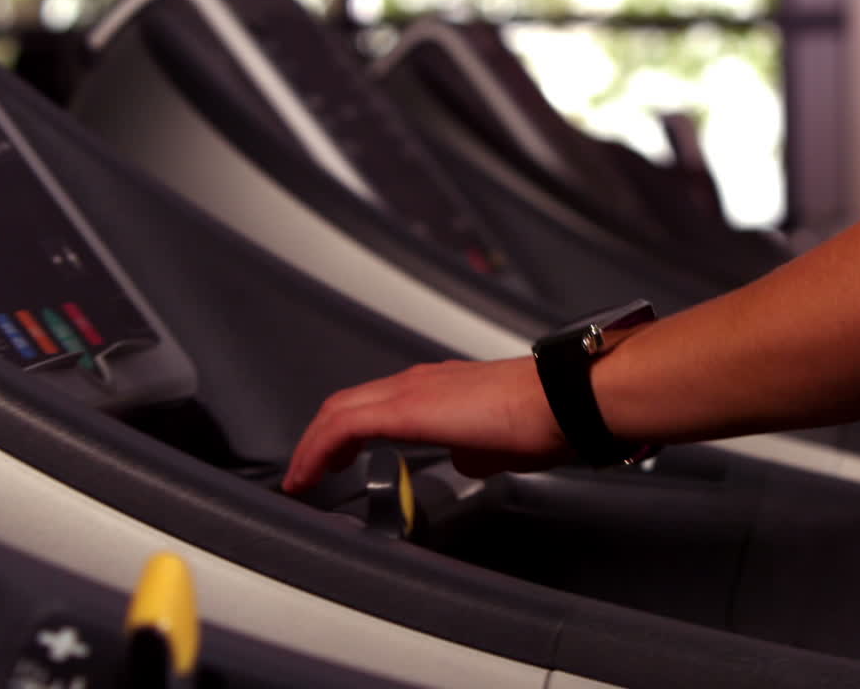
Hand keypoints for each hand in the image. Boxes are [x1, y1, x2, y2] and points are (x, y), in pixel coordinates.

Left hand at [282, 357, 567, 493]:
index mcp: (438, 387)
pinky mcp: (406, 408)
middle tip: (306, 473)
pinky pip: (345, 426)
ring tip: (301, 478)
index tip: (333, 460)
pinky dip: (320, 450)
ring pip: (340, 410)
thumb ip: (472, 451)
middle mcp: (418, 381)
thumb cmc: (543, 419)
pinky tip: (310, 475)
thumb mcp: (498, 445)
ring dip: (314, 445)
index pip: (375, 404)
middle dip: (319, 440)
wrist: (558, 401)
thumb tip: (463, 461)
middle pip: (347, 403)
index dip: (345, 433)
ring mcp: (410, 390)